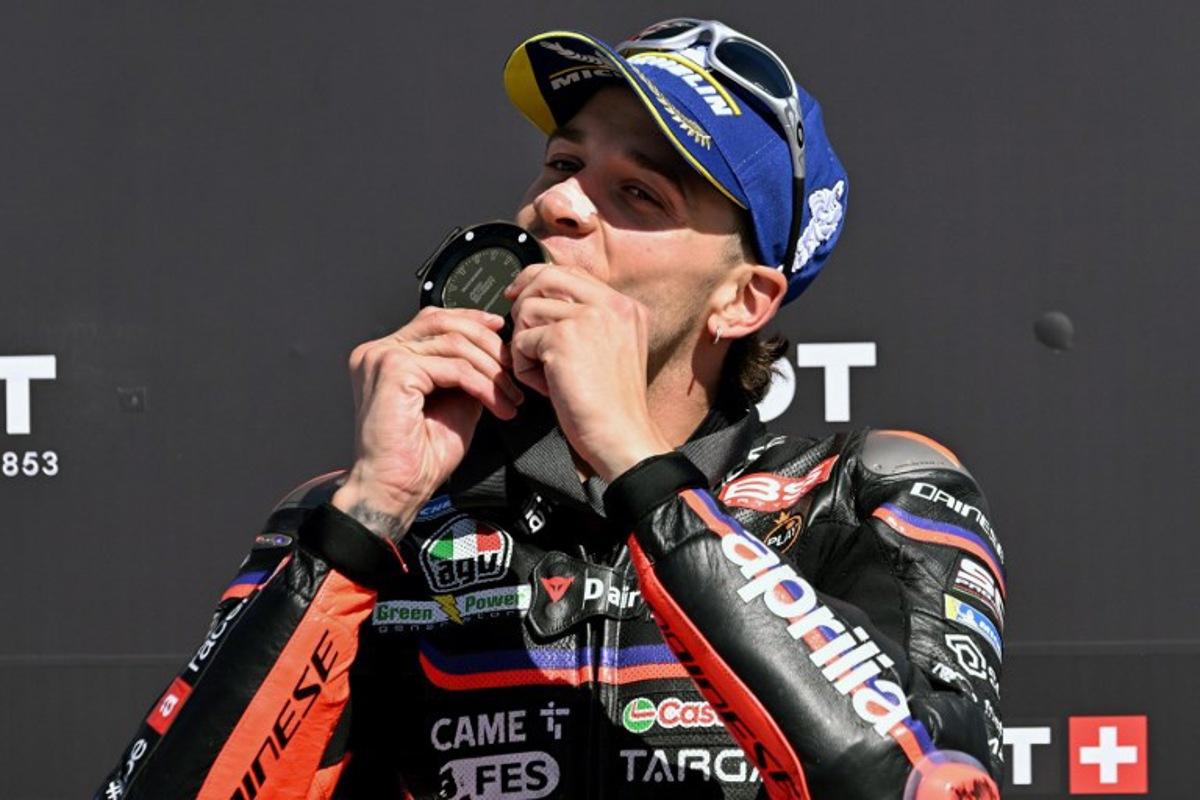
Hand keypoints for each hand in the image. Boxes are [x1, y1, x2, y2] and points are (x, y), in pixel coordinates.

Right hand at [331, 307, 523, 540]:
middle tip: (513, 372)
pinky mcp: (394, 370)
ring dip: (492, 371)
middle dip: (488, 345)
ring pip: (454, 343)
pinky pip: (453, 367)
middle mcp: (379, 351)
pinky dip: (482, 386)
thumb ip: (464, 374)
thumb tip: (492, 357)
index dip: (471, 319)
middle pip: (445, 322)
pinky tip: (497, 405)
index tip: (501, 331)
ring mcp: (383, 357)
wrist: (395, 490)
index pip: (433, 319)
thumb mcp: (452, 404)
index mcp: (387, 355)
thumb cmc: (416, 458)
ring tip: (510, 397)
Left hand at [505, 264, 671, 480]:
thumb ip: (589, 322)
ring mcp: (589, 318)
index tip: (521, 296)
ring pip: (528, 308)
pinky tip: (546, 387)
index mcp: (626, 307)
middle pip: (546, 276)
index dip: (539, 281)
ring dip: (525, 343)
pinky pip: (521, 340)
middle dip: (522, 301)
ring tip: (544, 373)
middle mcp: (611, 305)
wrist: (622, 436)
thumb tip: (543, 302)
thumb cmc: (613, 406)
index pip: (572, 273)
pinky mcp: (564, 339)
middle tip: (518, 330)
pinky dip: (524, 367)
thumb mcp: (612, 351)